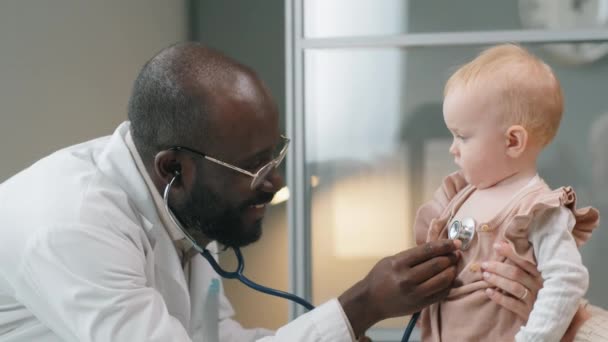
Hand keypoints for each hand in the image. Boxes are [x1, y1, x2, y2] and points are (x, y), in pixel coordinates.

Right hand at [339, 239, 459, 337]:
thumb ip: (411, 256)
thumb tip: (435, 250)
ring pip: (442, 280)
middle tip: (456, 253)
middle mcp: (407, 278)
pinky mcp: (420, 304)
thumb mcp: (391, 261)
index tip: (455, 242)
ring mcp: (415, 293)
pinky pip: (441, 293)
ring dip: (452, 271)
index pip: (427, 251)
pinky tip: (450, 280)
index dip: (444, 245)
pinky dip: (448, 285)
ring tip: (454, 266)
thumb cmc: (380, 277)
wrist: (370, 301)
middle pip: (437, 265)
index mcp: (399, 264)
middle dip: (450, 257)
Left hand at [480, 241, 542, 320]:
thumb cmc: (535, 291)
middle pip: (516, 273)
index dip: (510, 252)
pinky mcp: (528, 312)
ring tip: (485, 275)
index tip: (496, 246)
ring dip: (497, 280)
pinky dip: (499, 297)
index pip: (525, 261)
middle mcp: (539, 286)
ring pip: (514, 287)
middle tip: (484, 265)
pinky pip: (512, 304)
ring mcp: (534, 300)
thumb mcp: (533, 277)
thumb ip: (522, 264)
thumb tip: (501, 245)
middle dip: (498, 268)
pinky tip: (488, 292)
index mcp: (541, 275)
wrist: (546, 317)